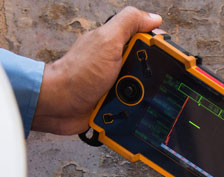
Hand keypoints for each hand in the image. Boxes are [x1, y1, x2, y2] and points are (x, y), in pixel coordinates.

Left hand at [31, 7, 162, 134]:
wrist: (59, 104)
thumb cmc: (78, 73)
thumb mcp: (107, 41)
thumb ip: (129, 23)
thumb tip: (153, 17)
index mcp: (118, 44)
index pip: (150, 43)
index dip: (159, 50)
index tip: (164, 58)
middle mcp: (119, 63)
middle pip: (151, 70)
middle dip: (151, 80)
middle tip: (137, 80)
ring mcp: (117, 84)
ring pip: (145, 93)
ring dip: (142, 100)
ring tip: (127, 100)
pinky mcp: (115, 104)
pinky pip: (135, 110)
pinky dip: (133, 113)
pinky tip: (126, 112)